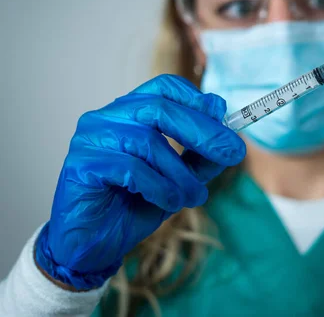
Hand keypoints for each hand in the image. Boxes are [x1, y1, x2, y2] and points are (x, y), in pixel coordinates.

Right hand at [35, 75, 245, 289]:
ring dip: (181, 174)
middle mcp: (107, 118)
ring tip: (194, 196)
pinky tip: (168, 202)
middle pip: (159, 108)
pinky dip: (159, 187)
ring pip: (148, 142)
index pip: (163, 87)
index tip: (224, 116)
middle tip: (233, 153)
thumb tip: (228, 134)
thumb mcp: (179, 179)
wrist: (96, 245)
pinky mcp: (81, 165)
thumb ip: (201, 157)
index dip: (196, 99)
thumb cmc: (135, 205)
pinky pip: (131, 169)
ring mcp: (90, 139)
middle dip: (202, 131)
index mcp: (130, 113)